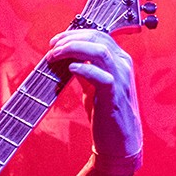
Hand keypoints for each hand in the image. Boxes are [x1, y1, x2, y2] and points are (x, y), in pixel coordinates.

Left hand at [45, 29, 141, 157]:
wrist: (120, 141)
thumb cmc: (106, 113)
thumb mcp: (94, 86)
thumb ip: (84, 71)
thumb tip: (66, 58)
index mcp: (119, 60)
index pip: (97, 35)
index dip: (74, 34)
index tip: (55, 41)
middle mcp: (123, 65)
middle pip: (97, 38)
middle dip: (71, 39)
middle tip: (52, 47)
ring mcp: (121, 79)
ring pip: (100, 51)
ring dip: (73, 49)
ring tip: (55, 56)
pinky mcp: (115, 95)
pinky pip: (101, 76)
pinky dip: (84, 69)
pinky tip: (69, 69)